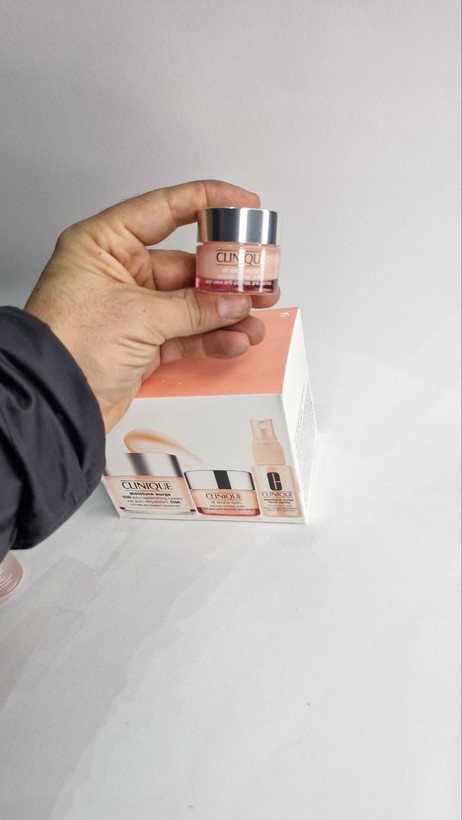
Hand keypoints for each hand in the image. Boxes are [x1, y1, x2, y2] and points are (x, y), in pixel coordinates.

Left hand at [25, 180, 279, 430]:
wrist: (52, 402)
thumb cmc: (69, 345)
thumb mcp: (138, 317)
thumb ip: (192, 308)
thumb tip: (233, 303)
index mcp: (105, 244)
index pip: (164, 208)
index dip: (208, 202)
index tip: (245, 204)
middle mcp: (118, 271)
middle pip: (185, 262)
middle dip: (226, 275)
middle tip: (259, 277)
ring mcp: (130, 308)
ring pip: (190, 302)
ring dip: (225, 311)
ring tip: (256, 317)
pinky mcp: (139, 342)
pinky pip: (185, 333)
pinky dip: (210, 337)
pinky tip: (234, 339)